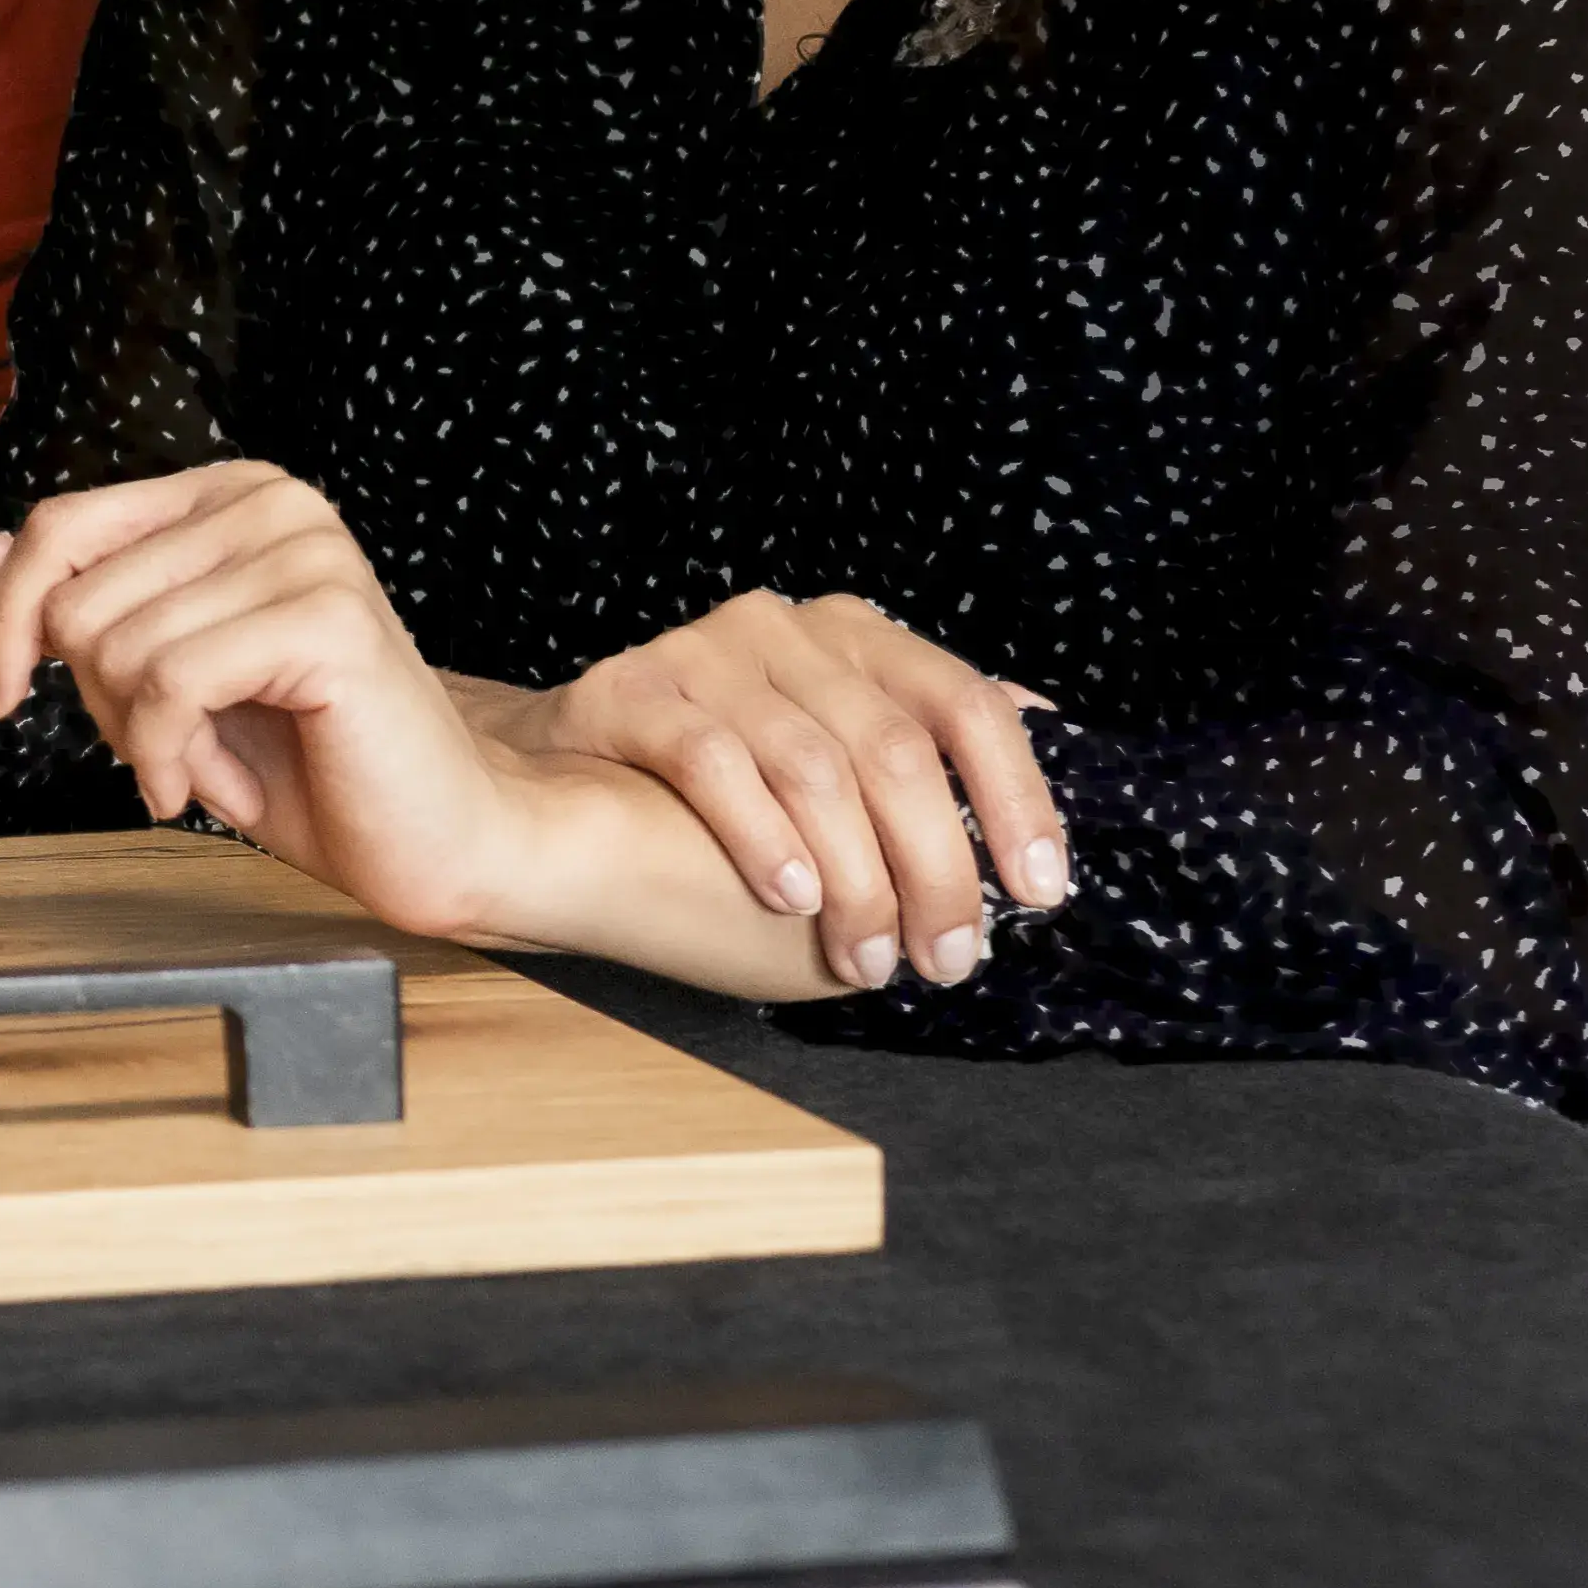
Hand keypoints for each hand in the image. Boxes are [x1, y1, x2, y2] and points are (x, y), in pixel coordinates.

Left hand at [0, 466, 550, 939]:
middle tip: (176, 745)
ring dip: (144, 741)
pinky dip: (169, 757)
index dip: (5, 621)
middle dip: (100, 702)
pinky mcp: (326, 619)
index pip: (57, 528)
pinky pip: (170, 685)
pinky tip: (218, 788)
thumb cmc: (304, 760)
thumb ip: (65, 607)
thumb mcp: (154, 679)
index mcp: (226, 497)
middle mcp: (270, 501)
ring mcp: (306, 552)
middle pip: (77, 600)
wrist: (430, 834)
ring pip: (117, 648)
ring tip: (213, 765)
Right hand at [536, 590, 1064, 994]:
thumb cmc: (716, 808)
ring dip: (854, 879)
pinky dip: (763, 838)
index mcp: (861, 639)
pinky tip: (790, 900)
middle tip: (947, 957)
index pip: (969, 706)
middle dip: (936, 868)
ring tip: (866, 958)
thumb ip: (927, 785)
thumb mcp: (842, 780)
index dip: (1018, 800)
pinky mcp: (632, 688)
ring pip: (813, 765)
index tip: (1039, 893)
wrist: (547, 801)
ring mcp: (708, 651)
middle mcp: (791, 629)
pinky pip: (713, 761)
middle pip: (896, 748)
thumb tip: (1029, 832)